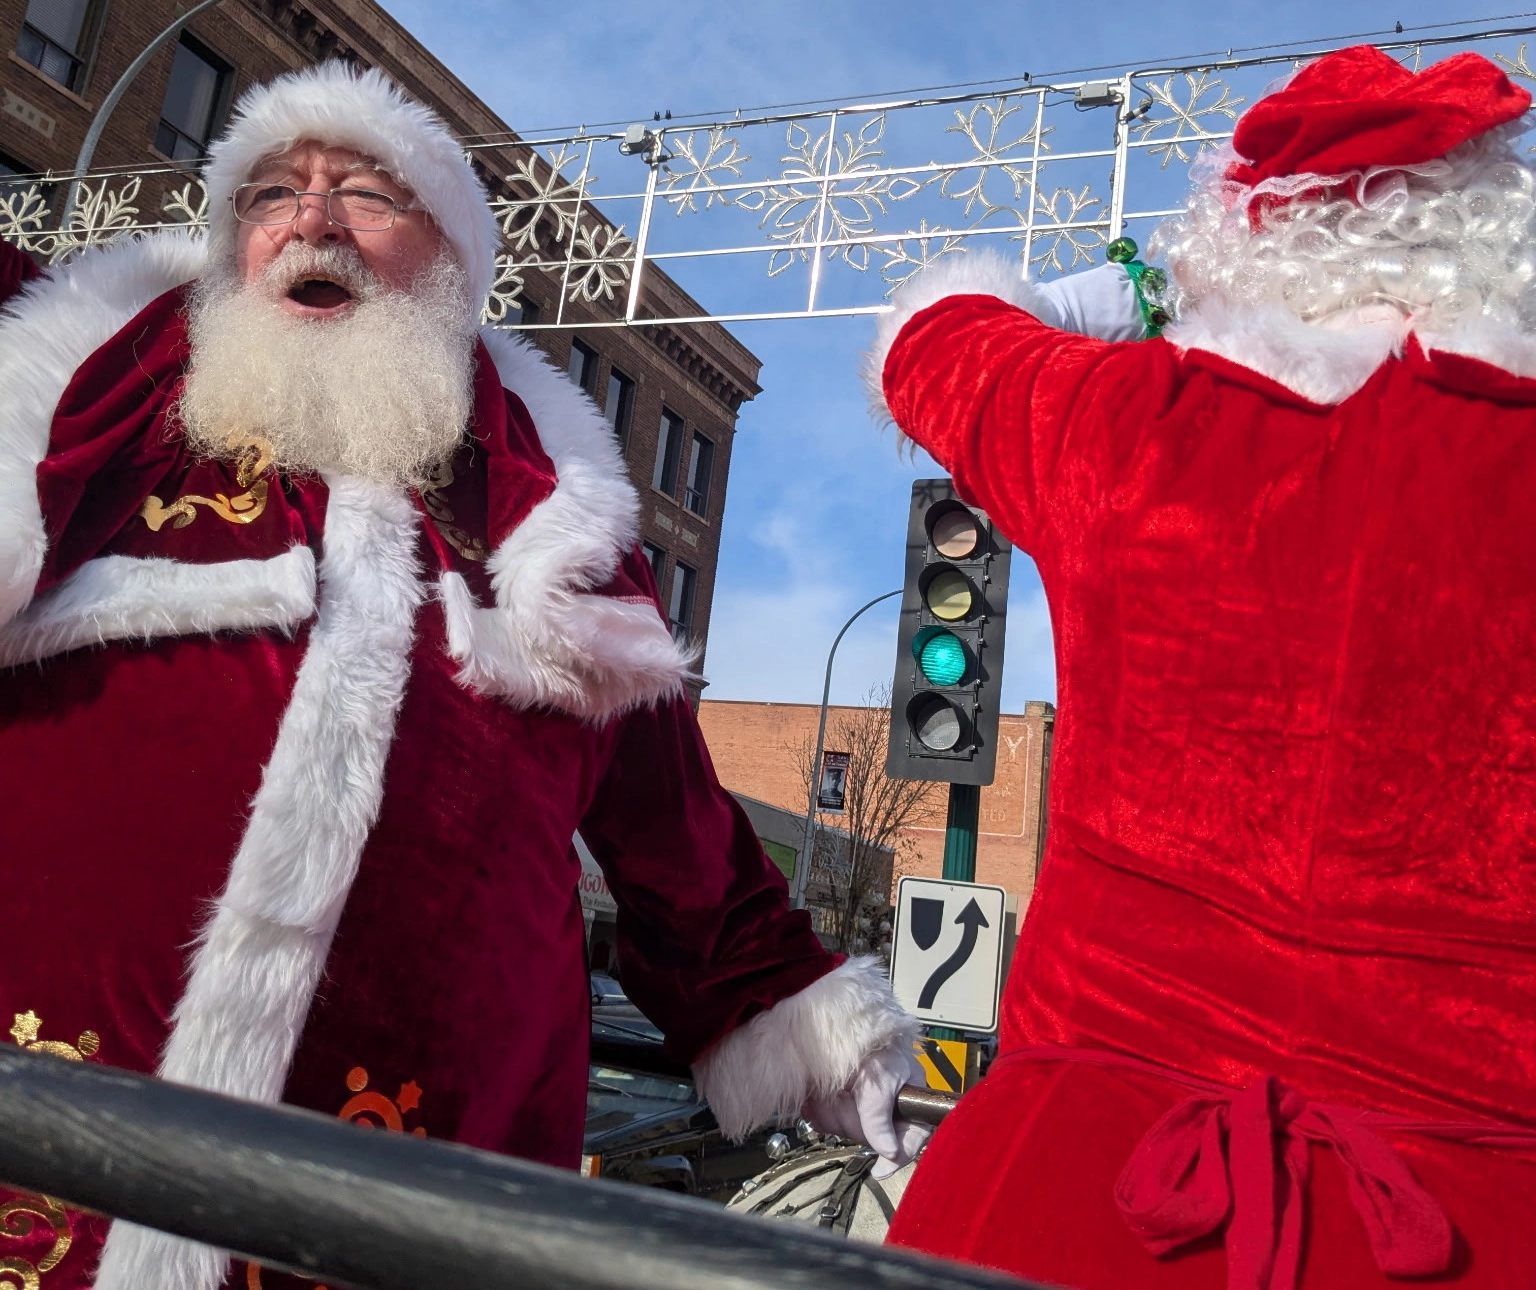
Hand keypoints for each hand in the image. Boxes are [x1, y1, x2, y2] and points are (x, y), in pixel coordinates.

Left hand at [804, 1043, 932, 1178]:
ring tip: (835, 1085)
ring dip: (834, 1109)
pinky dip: (817, 1107)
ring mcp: (856, 1110)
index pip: (913, 1137)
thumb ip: (881, 1116)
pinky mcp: (832, 1108)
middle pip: (870, 1138)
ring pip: (844, 1130)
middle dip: (854, 1118)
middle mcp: (884, 1109)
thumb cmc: (871, 1047)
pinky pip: (822, 1122)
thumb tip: (890, 1152)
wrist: (833, 1025)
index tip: (880, 1170)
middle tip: (849, 1093)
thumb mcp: (880, 1079)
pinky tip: (820, 1092)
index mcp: (907, 1100)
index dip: (899, 1157)